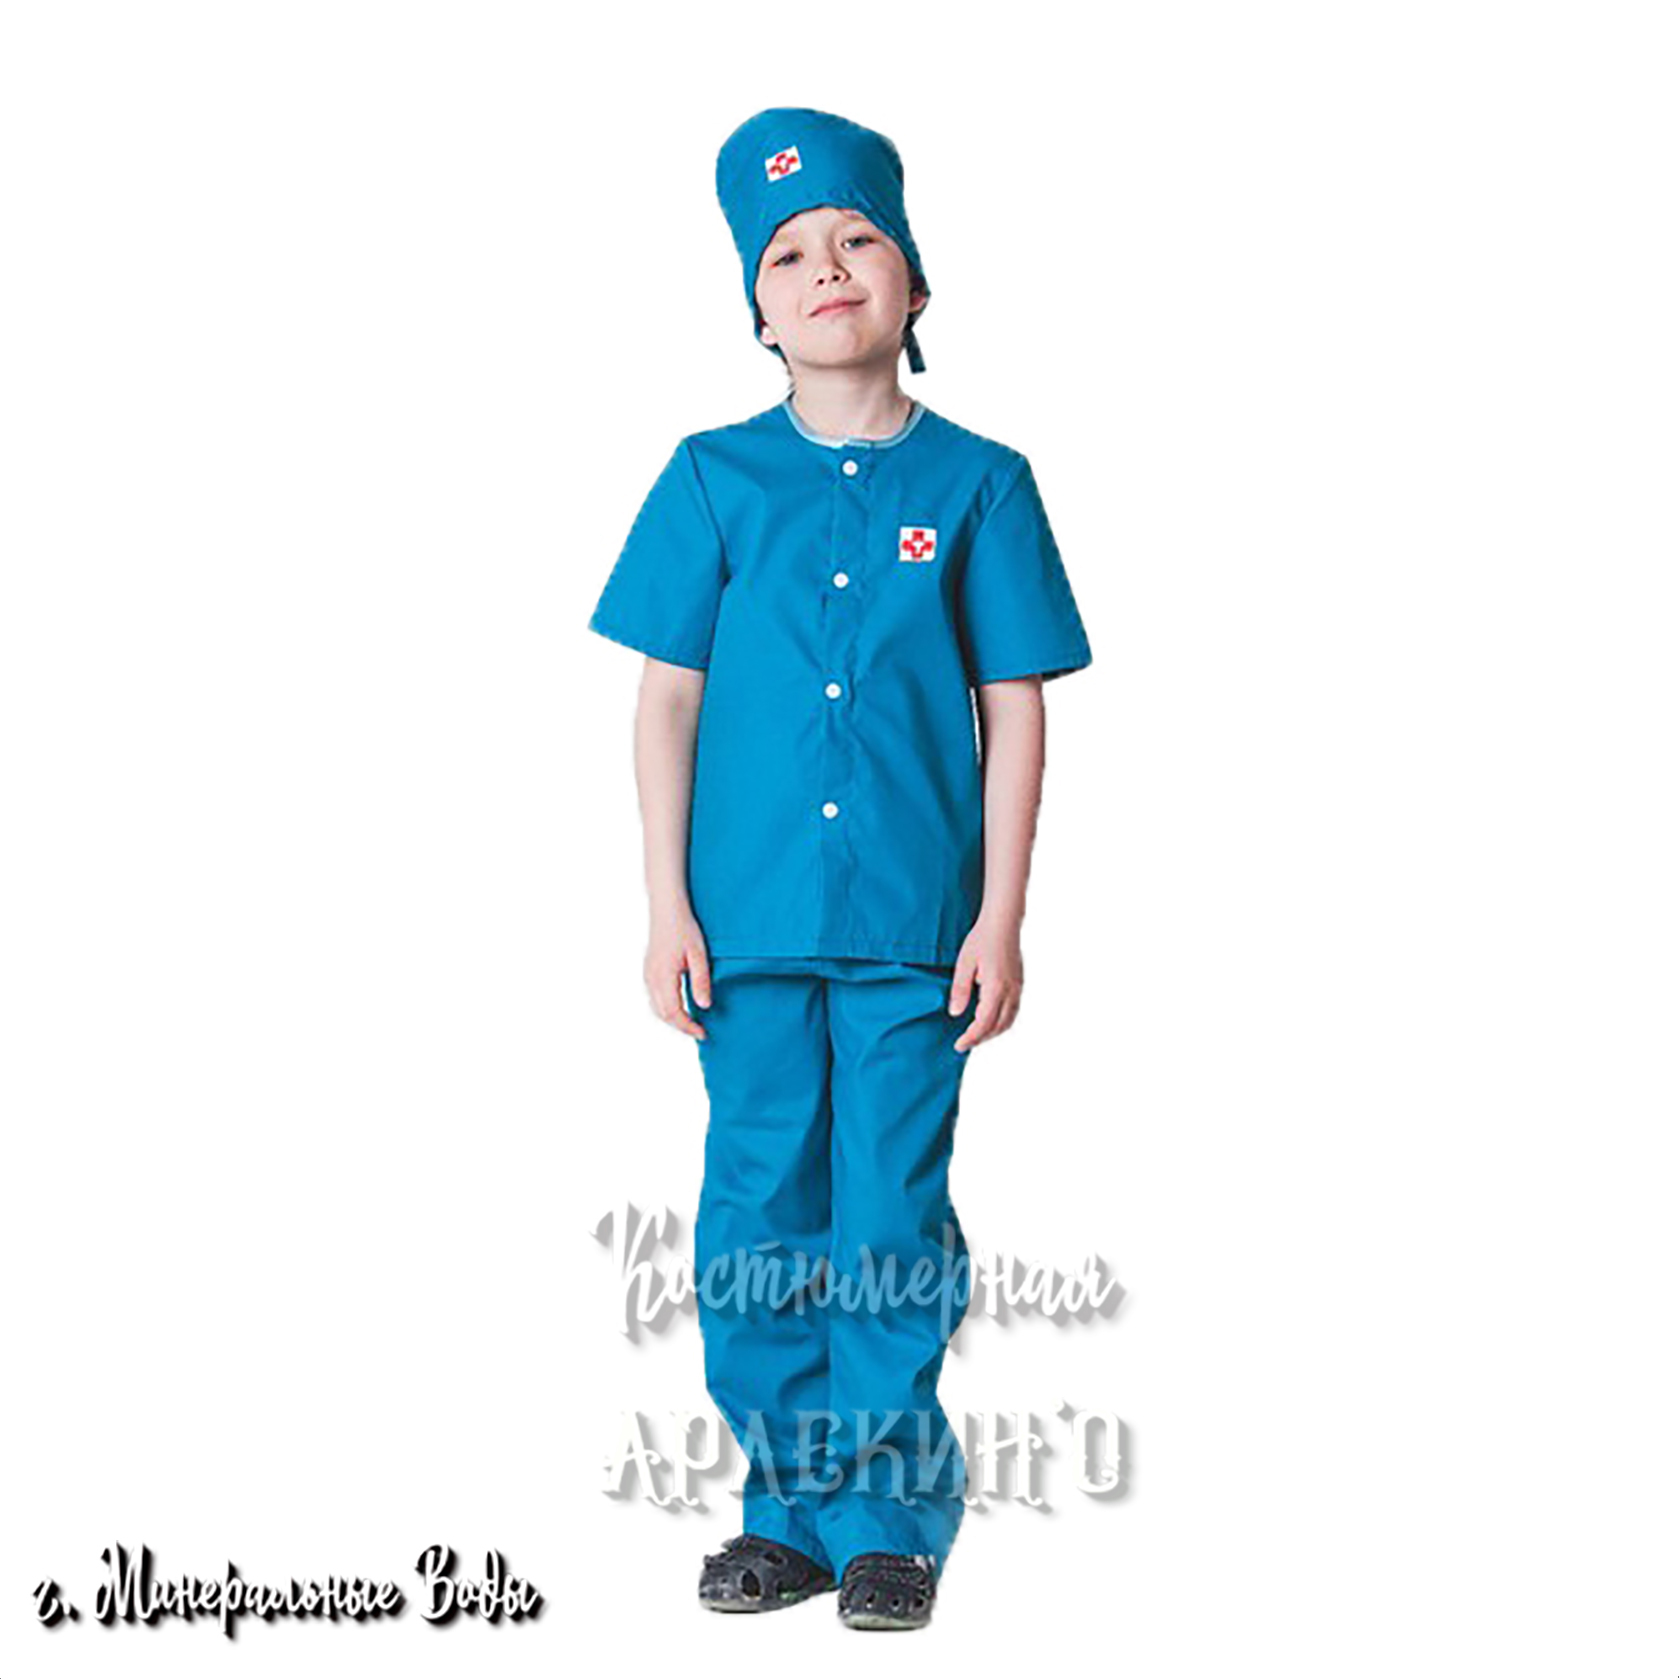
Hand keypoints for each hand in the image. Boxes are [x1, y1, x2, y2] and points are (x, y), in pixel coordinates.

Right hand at [644, 904, 711, 1039]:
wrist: (666, 909)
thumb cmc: (684, 928)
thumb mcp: (699, 954)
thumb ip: (701, 981)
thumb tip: (704, 1007)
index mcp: (663, 976)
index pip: (673, 1012)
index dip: (688, 1026)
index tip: (703, 1033)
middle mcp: (651, 979)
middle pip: (663, 1014)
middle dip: (681, 1026)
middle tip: (700, 1032)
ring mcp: (648, 975)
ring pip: (656, 1008)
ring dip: (673, 1019)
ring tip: (692, 1023)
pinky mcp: (649, 971)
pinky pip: (655, 998)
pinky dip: (667, 1009)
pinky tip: (681, 1007)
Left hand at [949, 913, 1023, 1050]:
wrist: (1003, 922)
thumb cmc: (981, 939)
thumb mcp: (964, 963)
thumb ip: (960, 990)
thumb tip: (955, 1013)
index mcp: (996, 987)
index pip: (984, 1023)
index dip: (971, 1037)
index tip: (958, 1045)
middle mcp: (1011, 991)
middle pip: (998, 1026)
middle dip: (981, 1039)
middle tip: (964, 1043)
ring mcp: (1018, 988)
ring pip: (1008, 1021)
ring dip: (992, 1032)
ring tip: (975, 1036)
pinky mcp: (1019, 984)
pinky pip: (1013, 1011)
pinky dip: (1001, 1022)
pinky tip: (989, 1020)